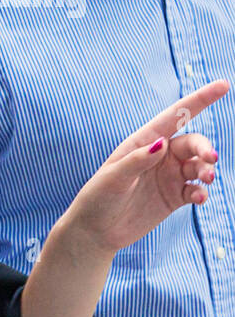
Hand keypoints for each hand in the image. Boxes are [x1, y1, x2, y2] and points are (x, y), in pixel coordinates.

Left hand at [62, 80, 227, 255]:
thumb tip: (163, 143)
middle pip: (192, 143)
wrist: (95, 232)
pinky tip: (198, 198)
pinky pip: (196, 190)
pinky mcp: (174, 197)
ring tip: (206, 179)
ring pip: (198, 165)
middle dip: (204, 147)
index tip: (224, 85)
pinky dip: (201, 192)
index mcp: (142, 142)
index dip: (200, 100)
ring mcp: (168, 176)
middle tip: (210, 158)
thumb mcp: (113, 178)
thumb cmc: (97, 199)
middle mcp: (159, 156)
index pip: (175, 116)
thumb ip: (137, 161)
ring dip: (207, 170)